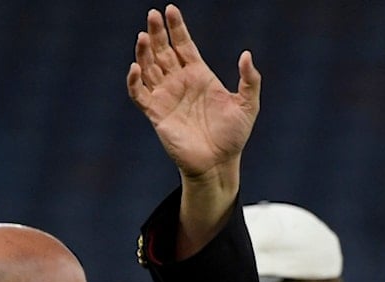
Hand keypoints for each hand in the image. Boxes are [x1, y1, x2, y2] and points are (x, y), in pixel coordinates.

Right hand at [127, 4, 260, 186]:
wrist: (219, 163)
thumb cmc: (234, 136)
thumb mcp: (248, 105)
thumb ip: (250, 80)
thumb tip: (246, 54)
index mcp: (199, 75)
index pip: (184, 44)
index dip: (177, 27)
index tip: (171, 9)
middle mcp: (179, 82)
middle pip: (163, 50)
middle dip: (157, 33)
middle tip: (153, 14)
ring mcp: (166, 96)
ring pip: (148, 67)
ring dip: (144, 52)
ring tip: (144, 35)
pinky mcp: (156, 113)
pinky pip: (138, 93)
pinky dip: (134, 80)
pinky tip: (135, 67)